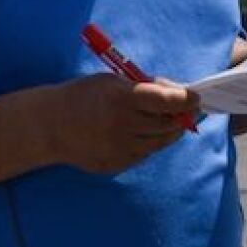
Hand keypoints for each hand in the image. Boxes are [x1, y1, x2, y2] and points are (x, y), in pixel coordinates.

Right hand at [42, 75, 200, 174]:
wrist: (50, 125)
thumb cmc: (84, 96)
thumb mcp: (112, 81)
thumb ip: (145, 87)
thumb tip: (177, 93)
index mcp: (123, 100)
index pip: (169, 102)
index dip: (187, 99)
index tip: (196, 97)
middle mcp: (124, 127)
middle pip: (169, 124)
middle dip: (181, 116)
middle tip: (188, 108)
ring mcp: (121, 149)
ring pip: (160, 142)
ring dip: (168, 131)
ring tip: (167, 121)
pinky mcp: (118, 164)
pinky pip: (143, 154)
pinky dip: (148, 143)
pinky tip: (139, 133)